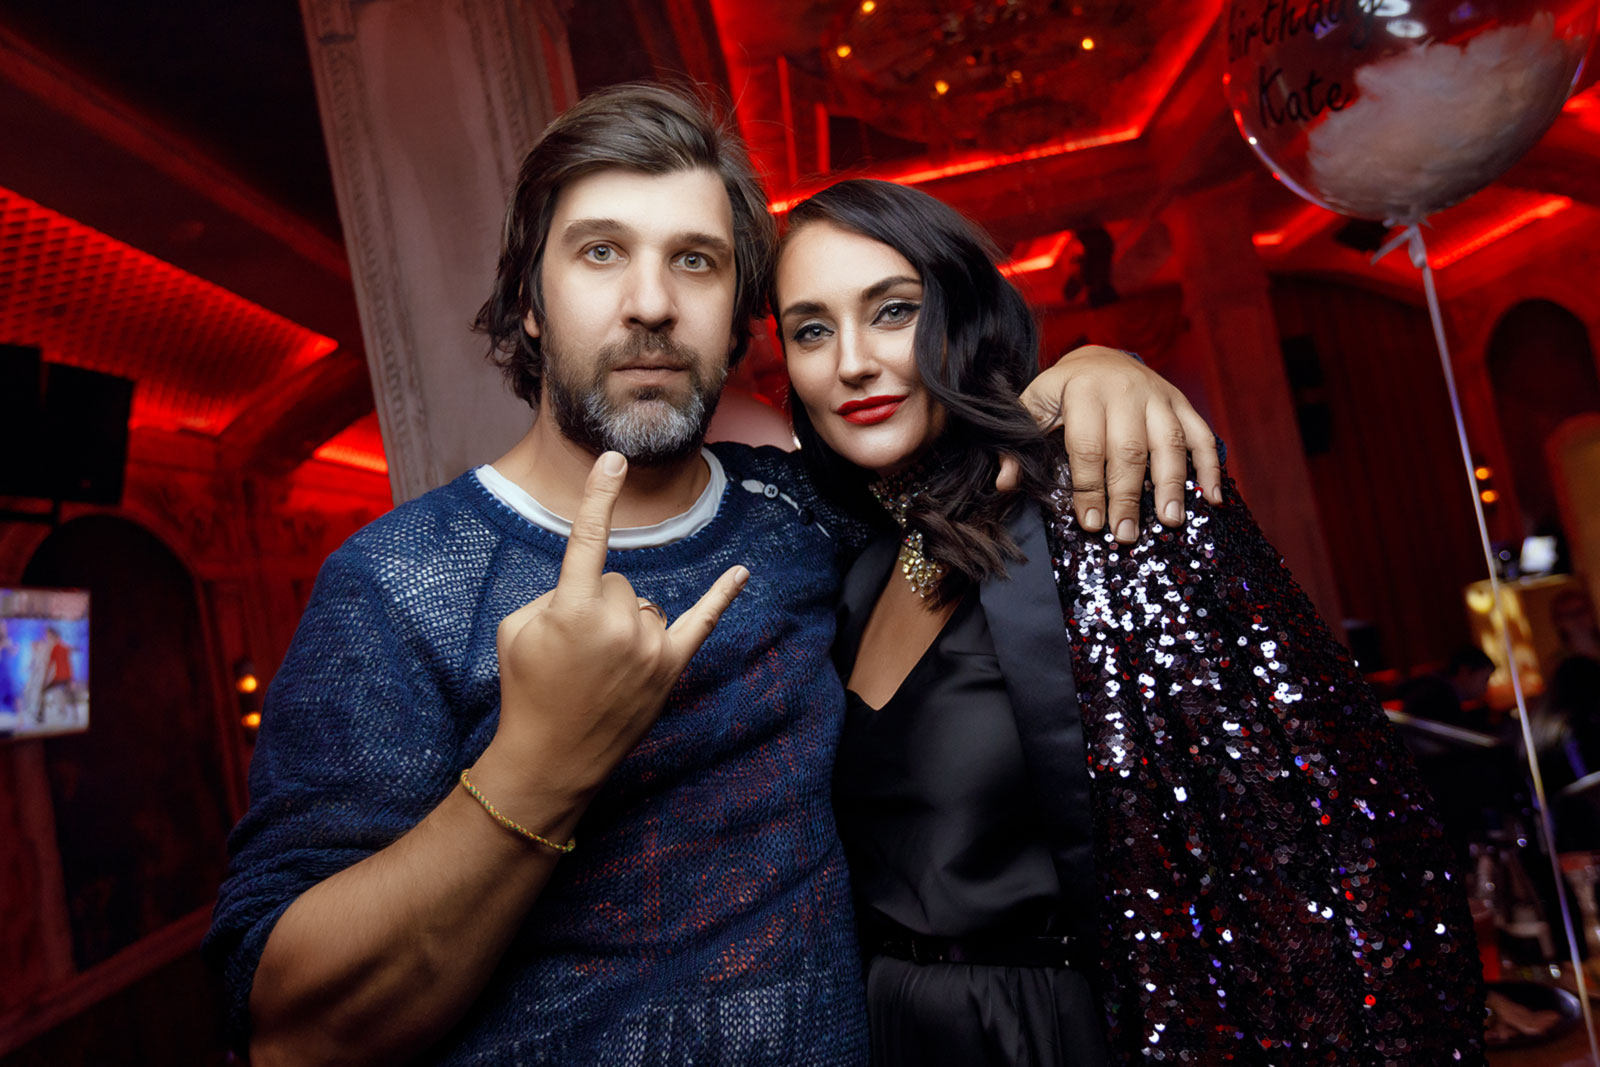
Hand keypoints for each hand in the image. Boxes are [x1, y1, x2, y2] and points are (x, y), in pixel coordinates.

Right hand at [492, 452, 747, 798]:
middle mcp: (618, 623)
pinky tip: (741, 573)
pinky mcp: (670, 668)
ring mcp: (649, 647)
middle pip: (617, 580)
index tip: (615, 460)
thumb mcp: (517, 629)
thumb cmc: (526, 690)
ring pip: (643, 604)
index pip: (590, 539)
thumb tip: (589, 586)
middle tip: (573, 650)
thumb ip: (554, 593)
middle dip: (595, 604)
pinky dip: (721, 597)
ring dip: (623, 622)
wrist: (550, 758)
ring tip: (599, 666)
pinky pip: (701, 623)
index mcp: (573, 607)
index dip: (601, 497)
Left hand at [1011, 345, 1220, 540]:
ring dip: (1172, 485)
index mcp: (1084, 391)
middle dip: (1128, 496)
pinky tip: (1210, 498)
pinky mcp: (1181, 403)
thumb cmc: (1063, 391)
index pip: (1087, 446)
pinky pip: (1202, 434)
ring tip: (1170, 521)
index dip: (1089, 487)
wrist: (1100, 357)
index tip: (1091, 523)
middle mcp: (1125, 391)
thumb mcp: (1034, 406)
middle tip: (1126, 533)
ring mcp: (1158, 396)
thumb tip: (1006, 483)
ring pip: (1170, 443)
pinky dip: (1210, 466)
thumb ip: (1019, 442)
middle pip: (1130, 450)